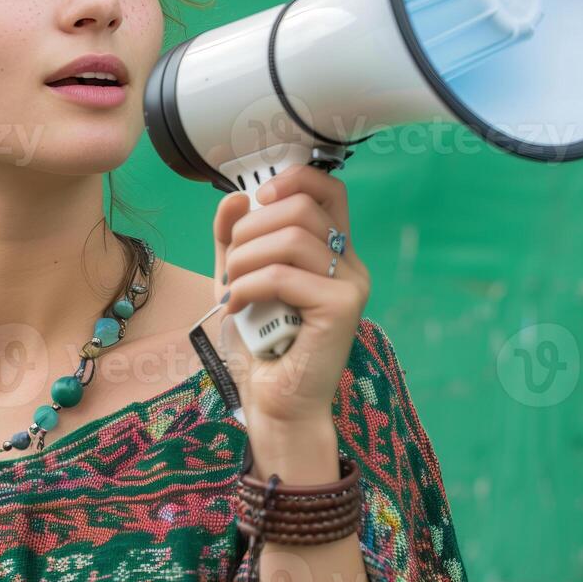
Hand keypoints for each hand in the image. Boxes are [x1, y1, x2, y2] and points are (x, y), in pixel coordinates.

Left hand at [212, 164, 371, 430]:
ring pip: (292, 237)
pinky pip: (284, 275)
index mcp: (330, 251)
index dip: (294, 179)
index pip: (328, 190)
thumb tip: (235, 198)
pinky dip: (248, 285)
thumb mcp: (239, 279)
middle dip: (251, 227)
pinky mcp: (342, 308)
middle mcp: (349, 263)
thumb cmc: (260, 344)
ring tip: (231, 286)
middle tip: (234, 262)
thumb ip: (234, 239)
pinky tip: (236, 306)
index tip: (258, 197)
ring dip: (245, 258)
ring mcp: (351, 284)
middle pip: (302, 207)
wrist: (274, 401)